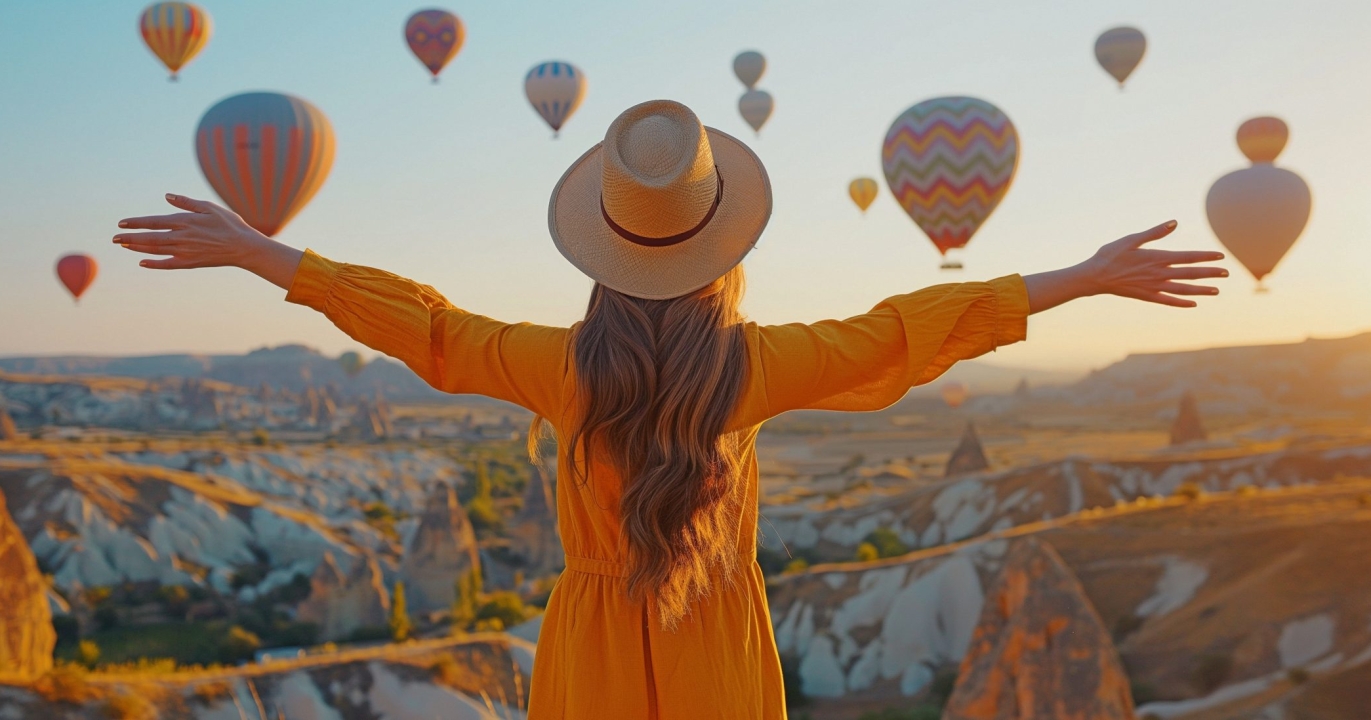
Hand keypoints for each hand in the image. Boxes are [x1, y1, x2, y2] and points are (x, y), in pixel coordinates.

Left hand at [114, 194, 303, 289]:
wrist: (244, 248)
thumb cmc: (229, 224)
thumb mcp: (209, 207)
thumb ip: (186, 202)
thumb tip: (167, 196)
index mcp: (184, 221)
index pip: (153, 221)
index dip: (135, 222)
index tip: (121, 223)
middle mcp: (181, 237)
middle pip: (149, 238)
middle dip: (129, 238)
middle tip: (114, 238)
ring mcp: (185, 252)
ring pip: (155, 250)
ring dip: (137, 248)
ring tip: (124, 246)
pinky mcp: (190, 263)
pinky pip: (167, 264)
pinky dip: (154, 264)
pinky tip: (142, 263)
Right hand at [1024, 221, 1227, 313]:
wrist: (1094, 277)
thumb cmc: (1110, 255)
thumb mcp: (1131, 239)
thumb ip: (1154, 232)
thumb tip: (1174, 223)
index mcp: (1157, 258)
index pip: (1188, 257)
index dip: (1205, 257)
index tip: (1220, 257)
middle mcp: (1158, 274)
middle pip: (1190, 274)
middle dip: (1209, 274)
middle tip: (1226, 274)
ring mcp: (1153, 287)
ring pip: (1183, 289)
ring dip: (1201, 290)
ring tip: (1216, 291)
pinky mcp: (1146, 296)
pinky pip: (1168, 301)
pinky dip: (1181, 302)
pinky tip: (1193, 304)